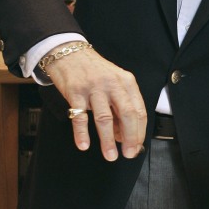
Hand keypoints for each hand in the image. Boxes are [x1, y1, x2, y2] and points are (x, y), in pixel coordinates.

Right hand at [46, 43, 147, 160]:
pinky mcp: (75, 92)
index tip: (137, 146)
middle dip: (130, 137)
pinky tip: (84, 145)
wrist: (68, 52)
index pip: (139, 110)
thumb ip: (120, 108)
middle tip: (129, 154)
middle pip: (127, 114)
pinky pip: (80, 116)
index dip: (139, 131)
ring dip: (108, 140)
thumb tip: (124, 136)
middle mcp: (113, 84)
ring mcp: (94, 88)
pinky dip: (82, 133)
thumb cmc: (94, 71)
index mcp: (127, 82)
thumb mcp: (114, 84)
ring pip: (104, 118)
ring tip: (110, 155)